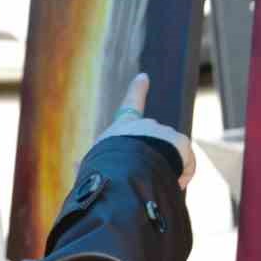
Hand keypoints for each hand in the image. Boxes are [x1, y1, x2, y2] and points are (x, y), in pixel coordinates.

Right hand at [96, 74, 194, 189]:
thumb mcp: (91, 166)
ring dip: (166, 169)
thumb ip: (85, 164)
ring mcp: (163, 132)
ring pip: (170, 156)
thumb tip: (74, 163)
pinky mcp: (180, 141)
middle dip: (154, 159)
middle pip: (153, 145)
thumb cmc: (105, 169)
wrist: (126, 167)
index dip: (136, 91)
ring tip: (154, 182)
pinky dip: (182, 176)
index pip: (130, 105)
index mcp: (122, 127)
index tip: (144, 77)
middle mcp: (144, 124)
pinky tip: (174, 183)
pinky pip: (185, 165)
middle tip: (146, 176)